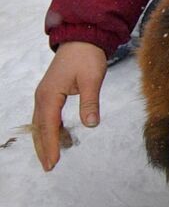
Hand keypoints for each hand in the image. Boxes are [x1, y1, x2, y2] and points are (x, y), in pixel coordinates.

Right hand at [32, 41, 106, 170]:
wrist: (81, 39)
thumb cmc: (86, 58)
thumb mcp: (91, 80)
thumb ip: (89, 102)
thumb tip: (91, 125)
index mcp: (49, 95)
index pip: (48, 126)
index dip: (50, 145)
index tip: (53, 162)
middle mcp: (42, 97)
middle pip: (39, 128)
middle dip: (43, 148)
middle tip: (49, 167)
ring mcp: (44, 95)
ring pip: (41, 123)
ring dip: (45, 140)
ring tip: (52, 158)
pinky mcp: (50, 93)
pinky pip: (46, 116)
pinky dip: (50, 129)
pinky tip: (59, 138)